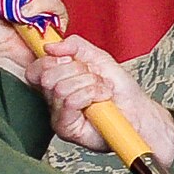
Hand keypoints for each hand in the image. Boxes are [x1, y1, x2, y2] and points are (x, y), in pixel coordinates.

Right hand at [30, 37, 173, 162]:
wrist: (137, 111)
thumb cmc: (119, 89)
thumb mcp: (98, 57)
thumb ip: (74, 45)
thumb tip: (50, 46)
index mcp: (57, 80)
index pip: (36, 68)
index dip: (52, 60)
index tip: (72, 61)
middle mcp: (54, 99)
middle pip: (47, 76)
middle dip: (77, 71)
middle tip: (94, 78)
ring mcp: (58, 115)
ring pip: (60, 88)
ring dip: (89, 84)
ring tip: (102, 90)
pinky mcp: (66, 128)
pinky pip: (70, 102)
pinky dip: (90, 94)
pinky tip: (101, 99)